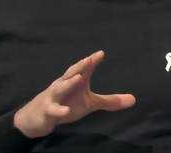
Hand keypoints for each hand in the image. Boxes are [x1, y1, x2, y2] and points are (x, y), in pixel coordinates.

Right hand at [13, 50, 135, 138]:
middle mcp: (63, 85)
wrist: (37, 116)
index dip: (92, 61)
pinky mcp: (47, 111)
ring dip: (69, 83)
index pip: (84, 69)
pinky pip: (53, 110)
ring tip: (79, 78)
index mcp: (74, 81)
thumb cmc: (65, 103)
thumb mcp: (89, 104)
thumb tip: (134, 100)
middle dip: (80, 66)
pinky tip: (65, 111)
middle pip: (71, 74)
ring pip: (60, 88)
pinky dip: (58, 110)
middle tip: (89, 59)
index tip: (101, 53)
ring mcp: (54, 97)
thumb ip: (109, 101)